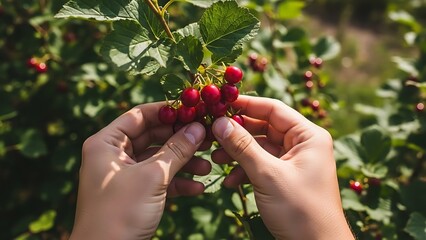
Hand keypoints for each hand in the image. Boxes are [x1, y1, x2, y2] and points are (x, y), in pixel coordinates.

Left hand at [70, 102, 210, 239]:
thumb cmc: (120, 213)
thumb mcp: (152, 177)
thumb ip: (176, 150)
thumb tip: (198, 128)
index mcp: (106, 143)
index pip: (140, 115)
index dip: (168, 112)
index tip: (194, 111)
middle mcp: (113, 155)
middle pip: (153, 137)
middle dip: (181, 140)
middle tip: (207, 138)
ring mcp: (124, 175)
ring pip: (159, 160)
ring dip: (184, 163)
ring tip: (208, 167)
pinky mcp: (134, 194)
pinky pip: (158, 180)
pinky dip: (177, 183)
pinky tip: (198, 188)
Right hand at [211, 96, 353, 239]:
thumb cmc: (300, 210)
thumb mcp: (268, 175)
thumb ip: (242, 147)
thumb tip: (219, 122)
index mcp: (308, 136)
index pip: (273, 109)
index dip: (246, 105)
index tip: (220, 103)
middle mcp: (302, 144)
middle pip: (264, 128)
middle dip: (237, 133)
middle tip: (211, 133)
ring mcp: (293, 162)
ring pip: (259, 147)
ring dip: (237, 153)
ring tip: (215, 159)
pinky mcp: (284, 177)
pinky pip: (261, 165)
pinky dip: (244, 171)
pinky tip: (228, 181)